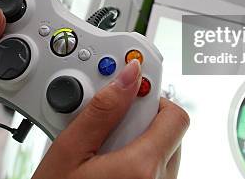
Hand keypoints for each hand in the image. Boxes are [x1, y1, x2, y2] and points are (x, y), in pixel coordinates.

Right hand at [33, 60, 188, 178]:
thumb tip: (128, 75)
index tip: (129, 91)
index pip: (176, 115)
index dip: (152, 97)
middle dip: (140, 121)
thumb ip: (102, 110)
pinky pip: (155, 173)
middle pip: (169, 133)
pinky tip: (107, 170)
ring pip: (163, 152)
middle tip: (105, 127)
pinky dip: (137, 164)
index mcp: (142, 169)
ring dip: (138, 143)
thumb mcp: (68, 153)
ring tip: (102, 153)